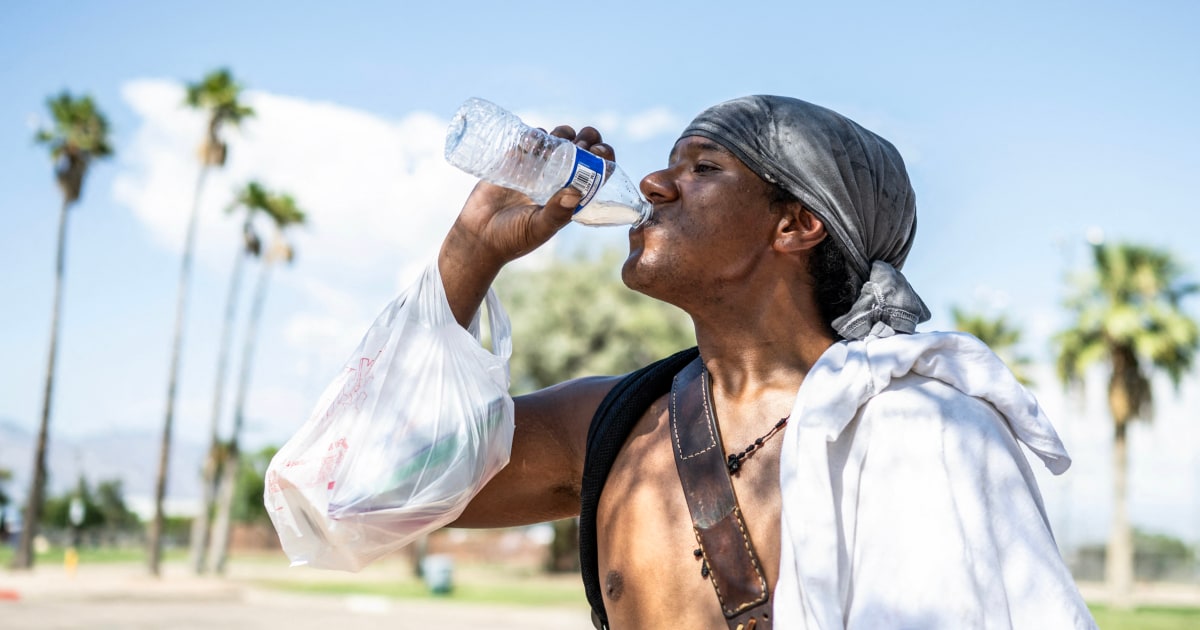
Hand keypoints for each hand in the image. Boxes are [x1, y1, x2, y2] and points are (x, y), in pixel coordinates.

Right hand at [451, 125, 615, 264]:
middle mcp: (556, 180)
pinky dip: (533, 134)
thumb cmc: (512, 238)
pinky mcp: (513, 161)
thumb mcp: (538, 228)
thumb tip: (576, 192)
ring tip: (558, 137)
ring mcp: (536, 169)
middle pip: (580, 151)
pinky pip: (528, 140)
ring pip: (557, 141)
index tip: (599, 151)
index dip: (603, 158)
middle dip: (586, 138)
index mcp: (570, 197)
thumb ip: (556, 214)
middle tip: (581, 141)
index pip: (595, 173)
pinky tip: (532, 138)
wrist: (477, 236)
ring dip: (563, 133)